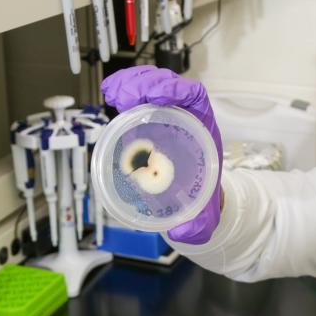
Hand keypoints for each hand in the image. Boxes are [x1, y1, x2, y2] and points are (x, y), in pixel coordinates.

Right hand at [101, 66, 222, 243]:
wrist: (197, 200)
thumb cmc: (200, 201)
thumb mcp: (202, 217)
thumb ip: (196, 226)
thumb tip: (183, 233)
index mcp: (204, 133)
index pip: (196, 99)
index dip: (178, 90)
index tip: (156, 97)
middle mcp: (187, 119)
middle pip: (171, 85)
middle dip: (147, 83)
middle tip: (122, 96)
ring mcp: (169, 115)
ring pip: (153, 85)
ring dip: (133, 82)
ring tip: (113, 93)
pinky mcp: (152, 119)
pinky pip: (140, 96)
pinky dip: (126, 89)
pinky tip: (111, 94)